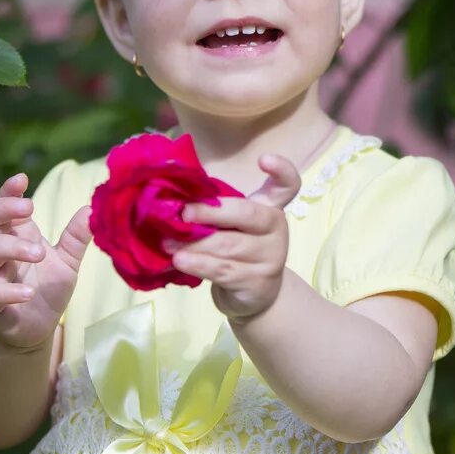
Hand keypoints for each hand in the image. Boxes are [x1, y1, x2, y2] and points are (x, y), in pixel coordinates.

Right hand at [0, 173, 92, 351]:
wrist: (38, 330)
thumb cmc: (47, 289)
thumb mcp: (68, 261)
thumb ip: (77, 236)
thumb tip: (92, 207)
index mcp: (20, 237)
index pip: (7, 208)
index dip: (9, 192)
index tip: (22, 178)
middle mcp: (2, 253)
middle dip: (4, 209)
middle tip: (28, 208)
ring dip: (13, 247)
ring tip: (40, 252)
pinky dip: (9, 290)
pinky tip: (28, 292)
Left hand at [169, 154, 300, 322]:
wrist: (256, 294)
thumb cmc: (238, 249)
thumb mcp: (232, 225)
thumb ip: (217, 211)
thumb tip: (174, 202)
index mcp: (270, 207)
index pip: (287, 184)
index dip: (281, 169)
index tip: (264, 159)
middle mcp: (276, 229)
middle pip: (247, 215)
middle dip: (211, 213)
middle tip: (182, 214)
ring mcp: (271, 257)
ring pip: (229, 246)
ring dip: (194, 243)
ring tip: (167, 242)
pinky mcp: (258, 282)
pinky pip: (223, 270)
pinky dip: (198, 264)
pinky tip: (180, 261)